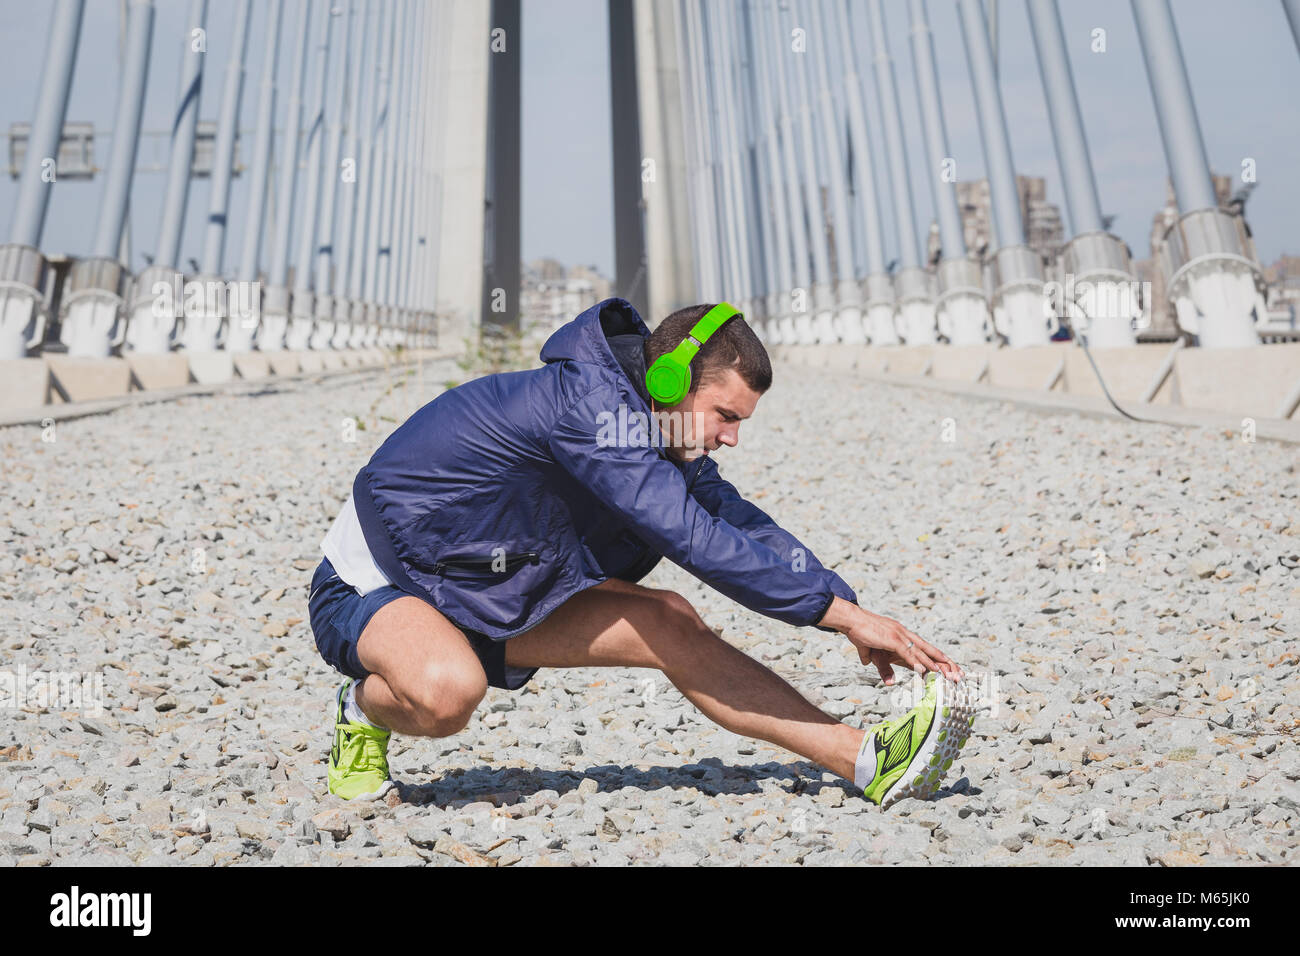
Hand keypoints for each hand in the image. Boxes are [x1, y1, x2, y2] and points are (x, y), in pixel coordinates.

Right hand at [842, 607, 963, 685]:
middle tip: (956, 672)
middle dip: (943, 661)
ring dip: (933, 663)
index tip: (948, 668)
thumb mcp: (872, 653)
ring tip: (945, 673)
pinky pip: (907, 652)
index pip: (924, 648)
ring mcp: (899, 636)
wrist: (850, 620)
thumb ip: (880, 666)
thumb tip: (878, 674)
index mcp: (903, 637)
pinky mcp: (891, 639)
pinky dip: (916, 661)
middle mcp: (905, 634)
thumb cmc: (859, 632)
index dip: (937, 658)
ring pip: (921, 651)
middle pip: (929, 649)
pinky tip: (923, 669)